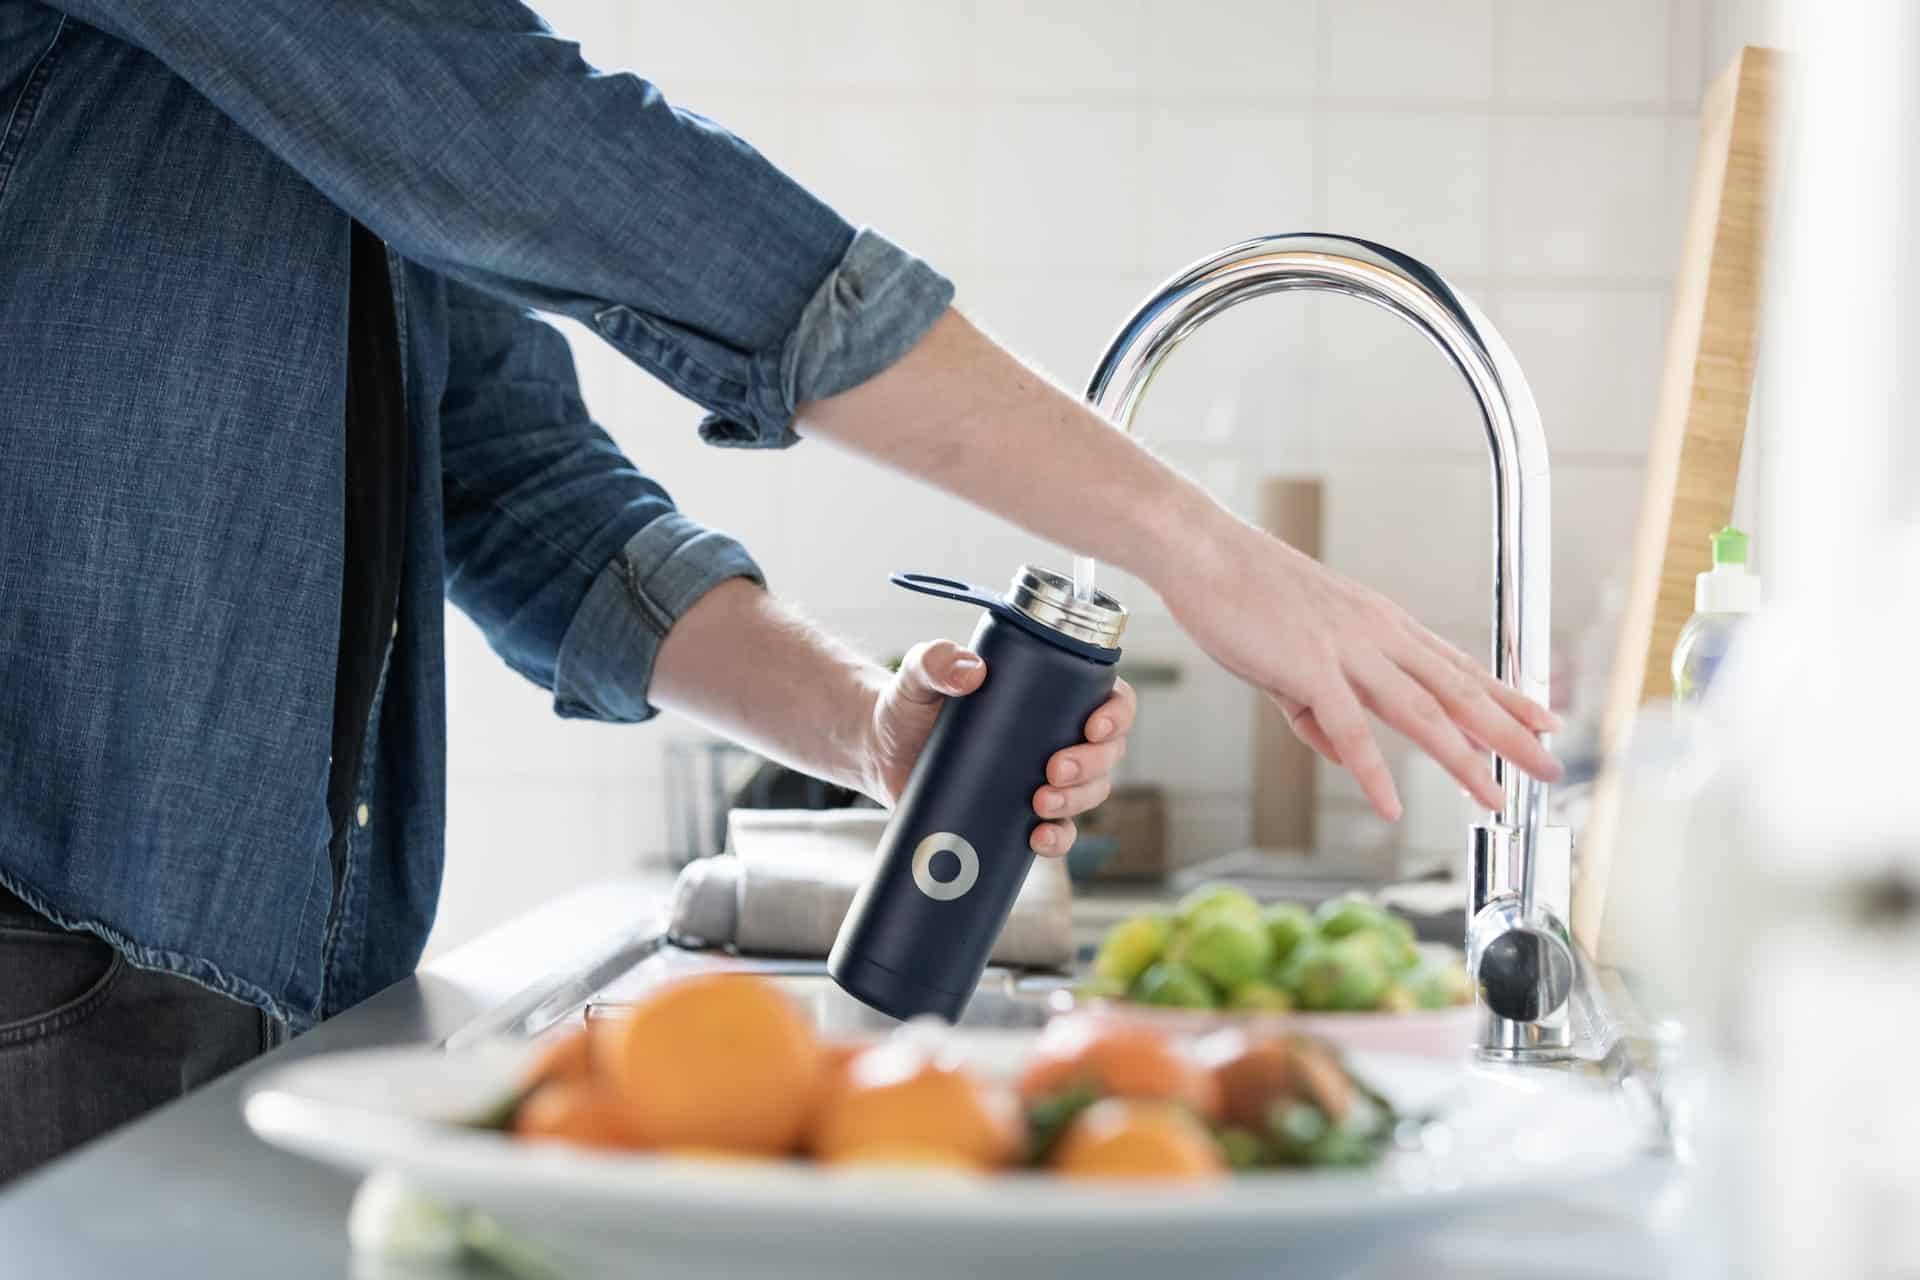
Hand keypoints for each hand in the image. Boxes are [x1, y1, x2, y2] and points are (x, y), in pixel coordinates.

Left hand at [864, 639, 1136, 856]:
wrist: (881, 751)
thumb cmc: (909, 703)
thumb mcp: (918, 675)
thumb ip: (934, 661)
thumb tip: (969, 671)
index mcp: (1052, 693)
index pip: (1110, 698)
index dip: (1117, 714)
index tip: (1093, 726)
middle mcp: (1057, 735)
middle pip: (1107, 753)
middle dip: (1092, 765)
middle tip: (1053, 769)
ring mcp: (1043, 778)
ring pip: (1090, 793)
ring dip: (1078, 801)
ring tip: (1040, 803)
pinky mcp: (1021, 814)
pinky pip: (1058, 832)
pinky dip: (1058, 840)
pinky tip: (1038, 839)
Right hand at [1161, 521, 1562, 820]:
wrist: (1203, 550)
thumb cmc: (1242, 593)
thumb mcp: (1292, 653)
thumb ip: (1318, 707)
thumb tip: (1340, 752)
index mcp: (1380, 624)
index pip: (1457, 665)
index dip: (1506, 696)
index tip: (1543, 718)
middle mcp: (1377, 633)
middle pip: (1459, 690)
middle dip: (1511, 733)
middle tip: (1551, 765)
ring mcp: (1347, 648)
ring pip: (1421, 712)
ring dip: (1463, 759)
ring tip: (1494, 797)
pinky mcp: (1308, 665)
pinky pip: (1349, 728)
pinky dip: (1371, 771)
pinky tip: (1390, 805)